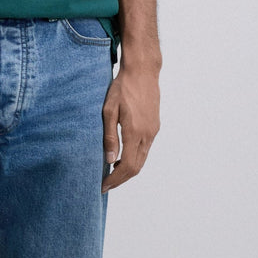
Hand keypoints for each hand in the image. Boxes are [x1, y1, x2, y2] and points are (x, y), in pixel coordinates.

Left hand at [101, 63, 159, 191]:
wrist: (143, 71)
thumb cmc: (122, 88)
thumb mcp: (109, 110)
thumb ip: (109, 136)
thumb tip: (109, 160)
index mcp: (134, 132)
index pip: (127, 166)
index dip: (115, 179)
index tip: (102, 186)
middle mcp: (147, 135)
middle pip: (136, 168)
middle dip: (120, 179)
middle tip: (105, 184)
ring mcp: (152, 131)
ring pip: (142, 160)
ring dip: (127, 170)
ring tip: (111, 173)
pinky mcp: (154, 127)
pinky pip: (145, 150)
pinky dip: (134, 159)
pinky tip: (122, 157)